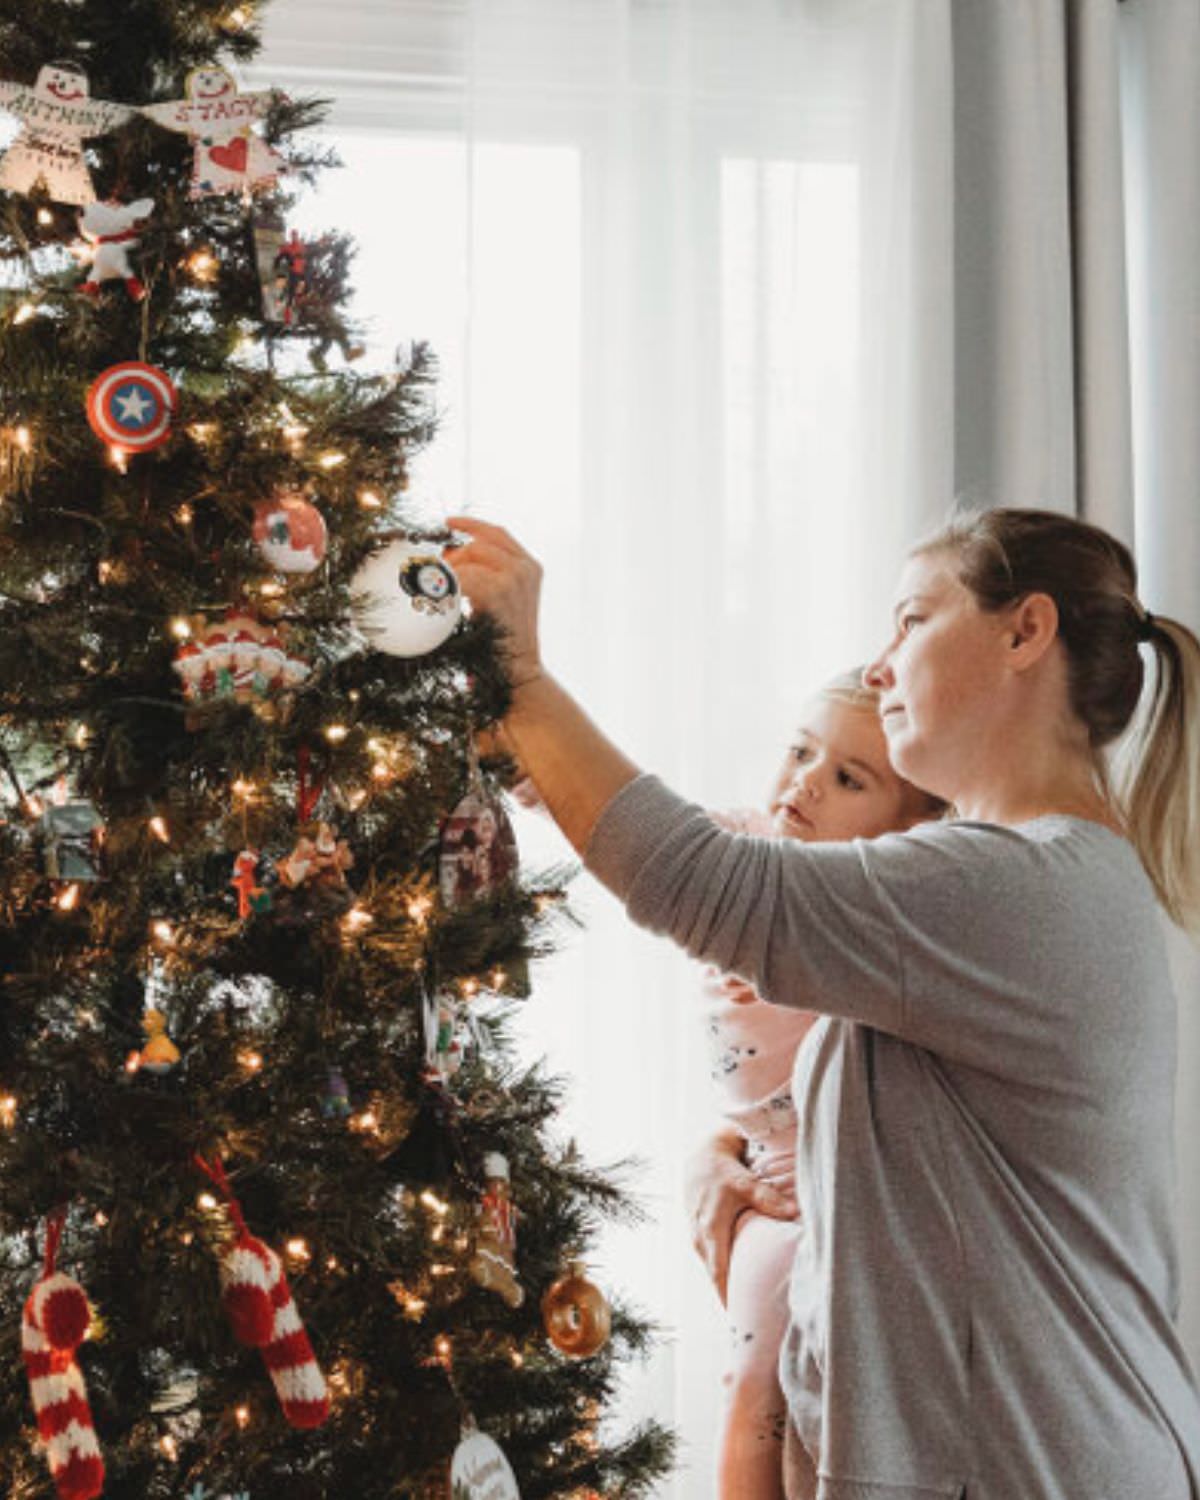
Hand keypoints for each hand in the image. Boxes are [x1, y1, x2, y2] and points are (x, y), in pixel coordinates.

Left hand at [446, 516, 545, 691]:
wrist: (520, 671)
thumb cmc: (504, 641)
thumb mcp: (501, 601)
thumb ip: (485, 576)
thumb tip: (450, 557)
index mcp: (531, 567)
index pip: (498, 534)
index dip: (472, 524)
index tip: (449, 523)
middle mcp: (526, 569)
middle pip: (482, 541)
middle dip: (456, 552)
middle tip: (440, 568)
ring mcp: (516, 578)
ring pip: (473, 553)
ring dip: (452, 567)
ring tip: (443, 587)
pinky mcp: (501, 592)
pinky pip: (466, 575)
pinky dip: (450, 583)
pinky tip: (444, 597)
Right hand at [685, 1128, 796, 1305]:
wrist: (699, 1157)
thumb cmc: (722, 1171)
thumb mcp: (745, 1183)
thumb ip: (768, 1199)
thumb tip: (794, 1211)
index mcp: (710, 1231)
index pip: (719, 1274)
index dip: (728, 1297)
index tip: (740, 1318)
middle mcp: (700, 1239)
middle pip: (716, 1277)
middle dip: (731, 1298)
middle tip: (750, 1321)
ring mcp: (697, 1237)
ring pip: (714, 1269)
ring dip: (727, 1285)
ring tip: (746, 1306)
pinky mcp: (700, 1234)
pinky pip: (712, 1260)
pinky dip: (723, 1271)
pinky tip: (738, 1280)